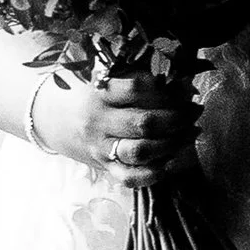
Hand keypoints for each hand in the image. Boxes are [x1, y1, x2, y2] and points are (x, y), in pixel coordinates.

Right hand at [34, 72, 199, 180]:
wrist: (55, 118)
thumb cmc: (90, 90)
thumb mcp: (107, 73)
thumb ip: (140, 72)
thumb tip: (183, 79)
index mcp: (98, 93)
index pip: (136, 88)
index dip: (166, 87)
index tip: (185, 87)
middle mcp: (97, 122)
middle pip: (144, 123)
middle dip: (177, 118)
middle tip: (195, 111)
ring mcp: (100, 149)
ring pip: (142, 152)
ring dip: (173, 143)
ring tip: (192, 131)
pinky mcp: (106, 168)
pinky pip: (133, 178)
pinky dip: (159, 171)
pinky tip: (177, 158)